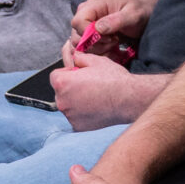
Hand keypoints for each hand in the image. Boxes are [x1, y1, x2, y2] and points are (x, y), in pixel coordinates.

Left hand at [48, 53, 164, 132]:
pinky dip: (83, 114)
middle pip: (60, 92)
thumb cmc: (114, 80)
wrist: (129, 99)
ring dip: (77, 101)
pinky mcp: (78, 126)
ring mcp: (69, 115)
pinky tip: (97, 108)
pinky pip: (76, 117)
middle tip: (89, 86)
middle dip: (71, 88)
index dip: (68, 73)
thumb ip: (80, 58)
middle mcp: (62, 101)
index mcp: (62, 83)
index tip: (79, 75)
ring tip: (95, 97)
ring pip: (68, 105)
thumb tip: (75, 57)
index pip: (55, 76)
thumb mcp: (96, 61)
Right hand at [67, 0, 150, 51]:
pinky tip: (111, 51)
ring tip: (114, 44)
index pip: (78, 22)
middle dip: (95, 45)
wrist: (144, 15)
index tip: (109, 38)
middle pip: (76, 37)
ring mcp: (85, 27)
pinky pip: (84, 50)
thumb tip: (98, 29)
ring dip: (97, 51)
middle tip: (114, 42)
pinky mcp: (89, 37)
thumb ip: (116, 20)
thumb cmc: (139, 11)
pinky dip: (96, 55)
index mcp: (93, 5)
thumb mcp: (133, 14)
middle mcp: (85, 15)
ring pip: (79, 46)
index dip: (90, 35)